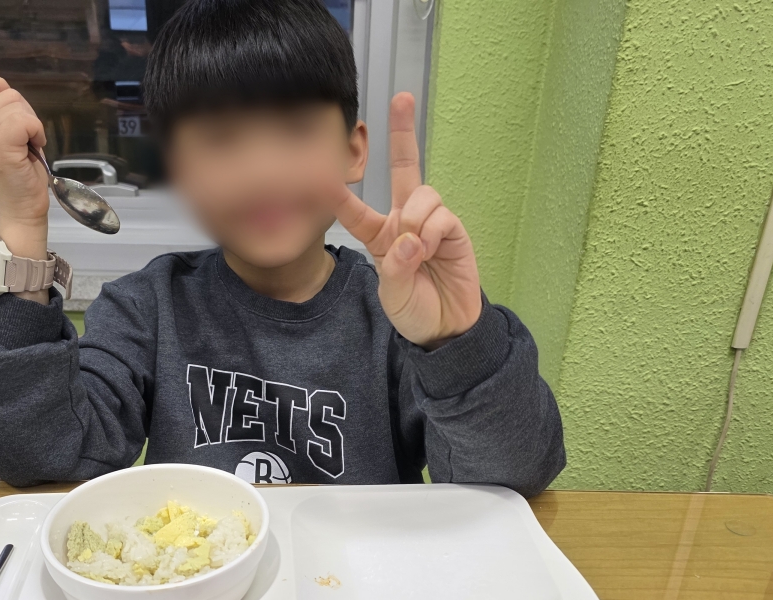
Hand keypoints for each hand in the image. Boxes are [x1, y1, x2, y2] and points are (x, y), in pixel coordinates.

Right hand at [0, 75, 50, 263]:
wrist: (20, 210)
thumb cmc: (18, 176)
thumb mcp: (3, 138)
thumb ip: (0, 115)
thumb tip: (12, 95)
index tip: (12, 115)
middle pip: (6, 92)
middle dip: (24, 113)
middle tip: (24, 141)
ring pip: (17, 104)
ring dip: (32, 125)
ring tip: (26, 148)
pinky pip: (26, 120)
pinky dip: (36, 132)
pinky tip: (33, 149)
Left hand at [333, 93, 481, 349]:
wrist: (446, 329)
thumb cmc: (414, 310)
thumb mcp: (392, 295)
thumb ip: (395, 268)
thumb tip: (410, 239)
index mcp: (380, 236)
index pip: (355, 210)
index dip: (338, 195)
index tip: (318, 176)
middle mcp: (405, 222)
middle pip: (405, 167)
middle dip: (404, 132)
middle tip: (402, 96)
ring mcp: (431, 223)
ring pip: (423, 195)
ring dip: (416, 221)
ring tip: (418, 251)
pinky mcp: (454, 230)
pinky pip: (441, 216)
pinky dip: (433, 233)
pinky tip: (431, 252)